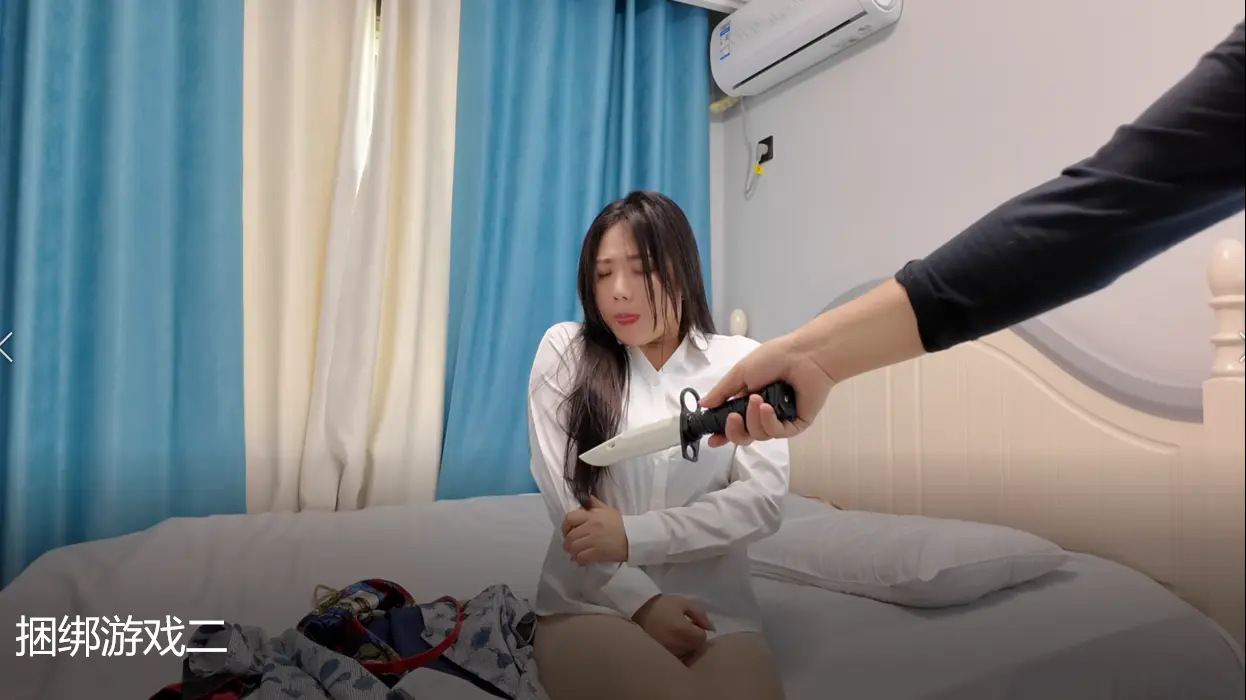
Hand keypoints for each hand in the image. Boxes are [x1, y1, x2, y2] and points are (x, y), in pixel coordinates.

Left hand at [562, 496, 628, 564]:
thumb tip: (585, 497)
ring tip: (575, 552)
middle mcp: (590, 527)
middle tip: (571, 544)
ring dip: (572, 551)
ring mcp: (593, 541)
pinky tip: (581, 558)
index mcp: (592, 516)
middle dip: (567, 542)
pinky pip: (581, 558)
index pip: (569, 519)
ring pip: (573, 548)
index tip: (568, 531)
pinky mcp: (598, 553)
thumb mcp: (607, 509)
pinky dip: (578, 559)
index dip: (565, 526)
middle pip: (569, 536)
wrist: (633, 537)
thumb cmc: (620, 523)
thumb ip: (594, 503)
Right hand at [632, 594, 714, 660]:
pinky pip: (676, 658)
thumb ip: (700, 614)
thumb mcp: (683, 602)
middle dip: (693, 639)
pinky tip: (671, 642)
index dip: (699, 630)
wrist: (638, 611)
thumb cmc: (662, 605)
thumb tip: (711, 628)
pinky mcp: (661, 656)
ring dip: (686, 646)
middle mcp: (678, 645)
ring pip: (686, 654)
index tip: (692, 623)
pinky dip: (677, 652)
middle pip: (695, 648)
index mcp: (684, 631)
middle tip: (685, 629)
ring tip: (677, 635)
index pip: (702, 638)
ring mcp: (669, 653)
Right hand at [698, 331, 835, 446]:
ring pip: (759, 435)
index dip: (722, 433)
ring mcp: (780, 419)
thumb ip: (721, 392)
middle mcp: (763, 413)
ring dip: (754, 419)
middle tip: (733, 417)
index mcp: (748, 400)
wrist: (805, 355)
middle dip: (734, 430)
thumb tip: (703, 404)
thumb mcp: (740, 373)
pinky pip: (776, 433)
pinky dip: (769, 422)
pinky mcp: (796, 424)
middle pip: (744, 436)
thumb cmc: (774, 358)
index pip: (733, 423)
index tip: (712, 439)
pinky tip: (768, 408)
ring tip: (758, 400)